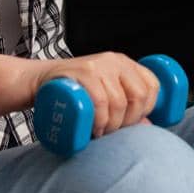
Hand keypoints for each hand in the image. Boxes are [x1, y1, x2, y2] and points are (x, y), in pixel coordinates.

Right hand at [32, 52, 158, 138]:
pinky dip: (100, 121)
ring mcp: (98, 65)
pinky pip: (100, 101)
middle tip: (114, 130)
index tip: (132, 122)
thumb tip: (148, 126)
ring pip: (119, 102)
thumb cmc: (75, 90)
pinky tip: (94, 128)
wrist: (41, 80)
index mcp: (125, 64)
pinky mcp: (82, 72)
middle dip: (129, 120)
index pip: (152, 85)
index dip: (148, 108)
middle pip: (139, 95)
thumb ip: (126, 105)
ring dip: (112, 125)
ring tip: (100, 131)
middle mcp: (115, 61)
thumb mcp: (104, 91)